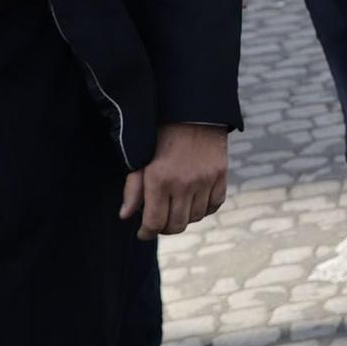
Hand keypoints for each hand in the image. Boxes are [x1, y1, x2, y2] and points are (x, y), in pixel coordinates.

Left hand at [121, 123, 228, 239]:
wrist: (192, 113)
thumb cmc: (160, 136)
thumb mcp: (141, 160)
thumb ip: (132, 189)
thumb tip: (125, 216)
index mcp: (159, 180)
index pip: (153, 222)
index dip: (146, 232)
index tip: (143, 233)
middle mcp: (183, 184)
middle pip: (176, 225)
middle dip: (164, 229)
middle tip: (159, 223)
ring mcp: (205, 180)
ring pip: (195, 217)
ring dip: (184, 218)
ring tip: (176, 210)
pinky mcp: (221, 175)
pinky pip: (214, 205)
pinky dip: (204, 209)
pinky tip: (195, 202)